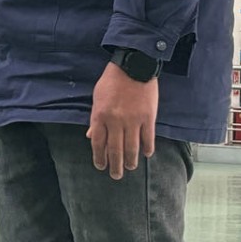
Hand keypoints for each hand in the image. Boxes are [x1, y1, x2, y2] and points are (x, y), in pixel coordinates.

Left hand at [87, 62, 157, 179]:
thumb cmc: (112, 81)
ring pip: (132, 147)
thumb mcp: (97, 98)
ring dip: (131, 160)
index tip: (100, 166)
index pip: (98, 143)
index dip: (99, 157)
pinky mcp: (148, 117)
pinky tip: (146, 154)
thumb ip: (95, 119)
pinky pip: (148, 138)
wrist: (133, 66)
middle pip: (115, 149)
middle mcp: (116, 121)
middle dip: (115, 165)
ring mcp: (133, 120)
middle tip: (116, 176)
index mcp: (100, 116)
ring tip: (130, 168)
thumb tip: (92, 137)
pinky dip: (147, 148)